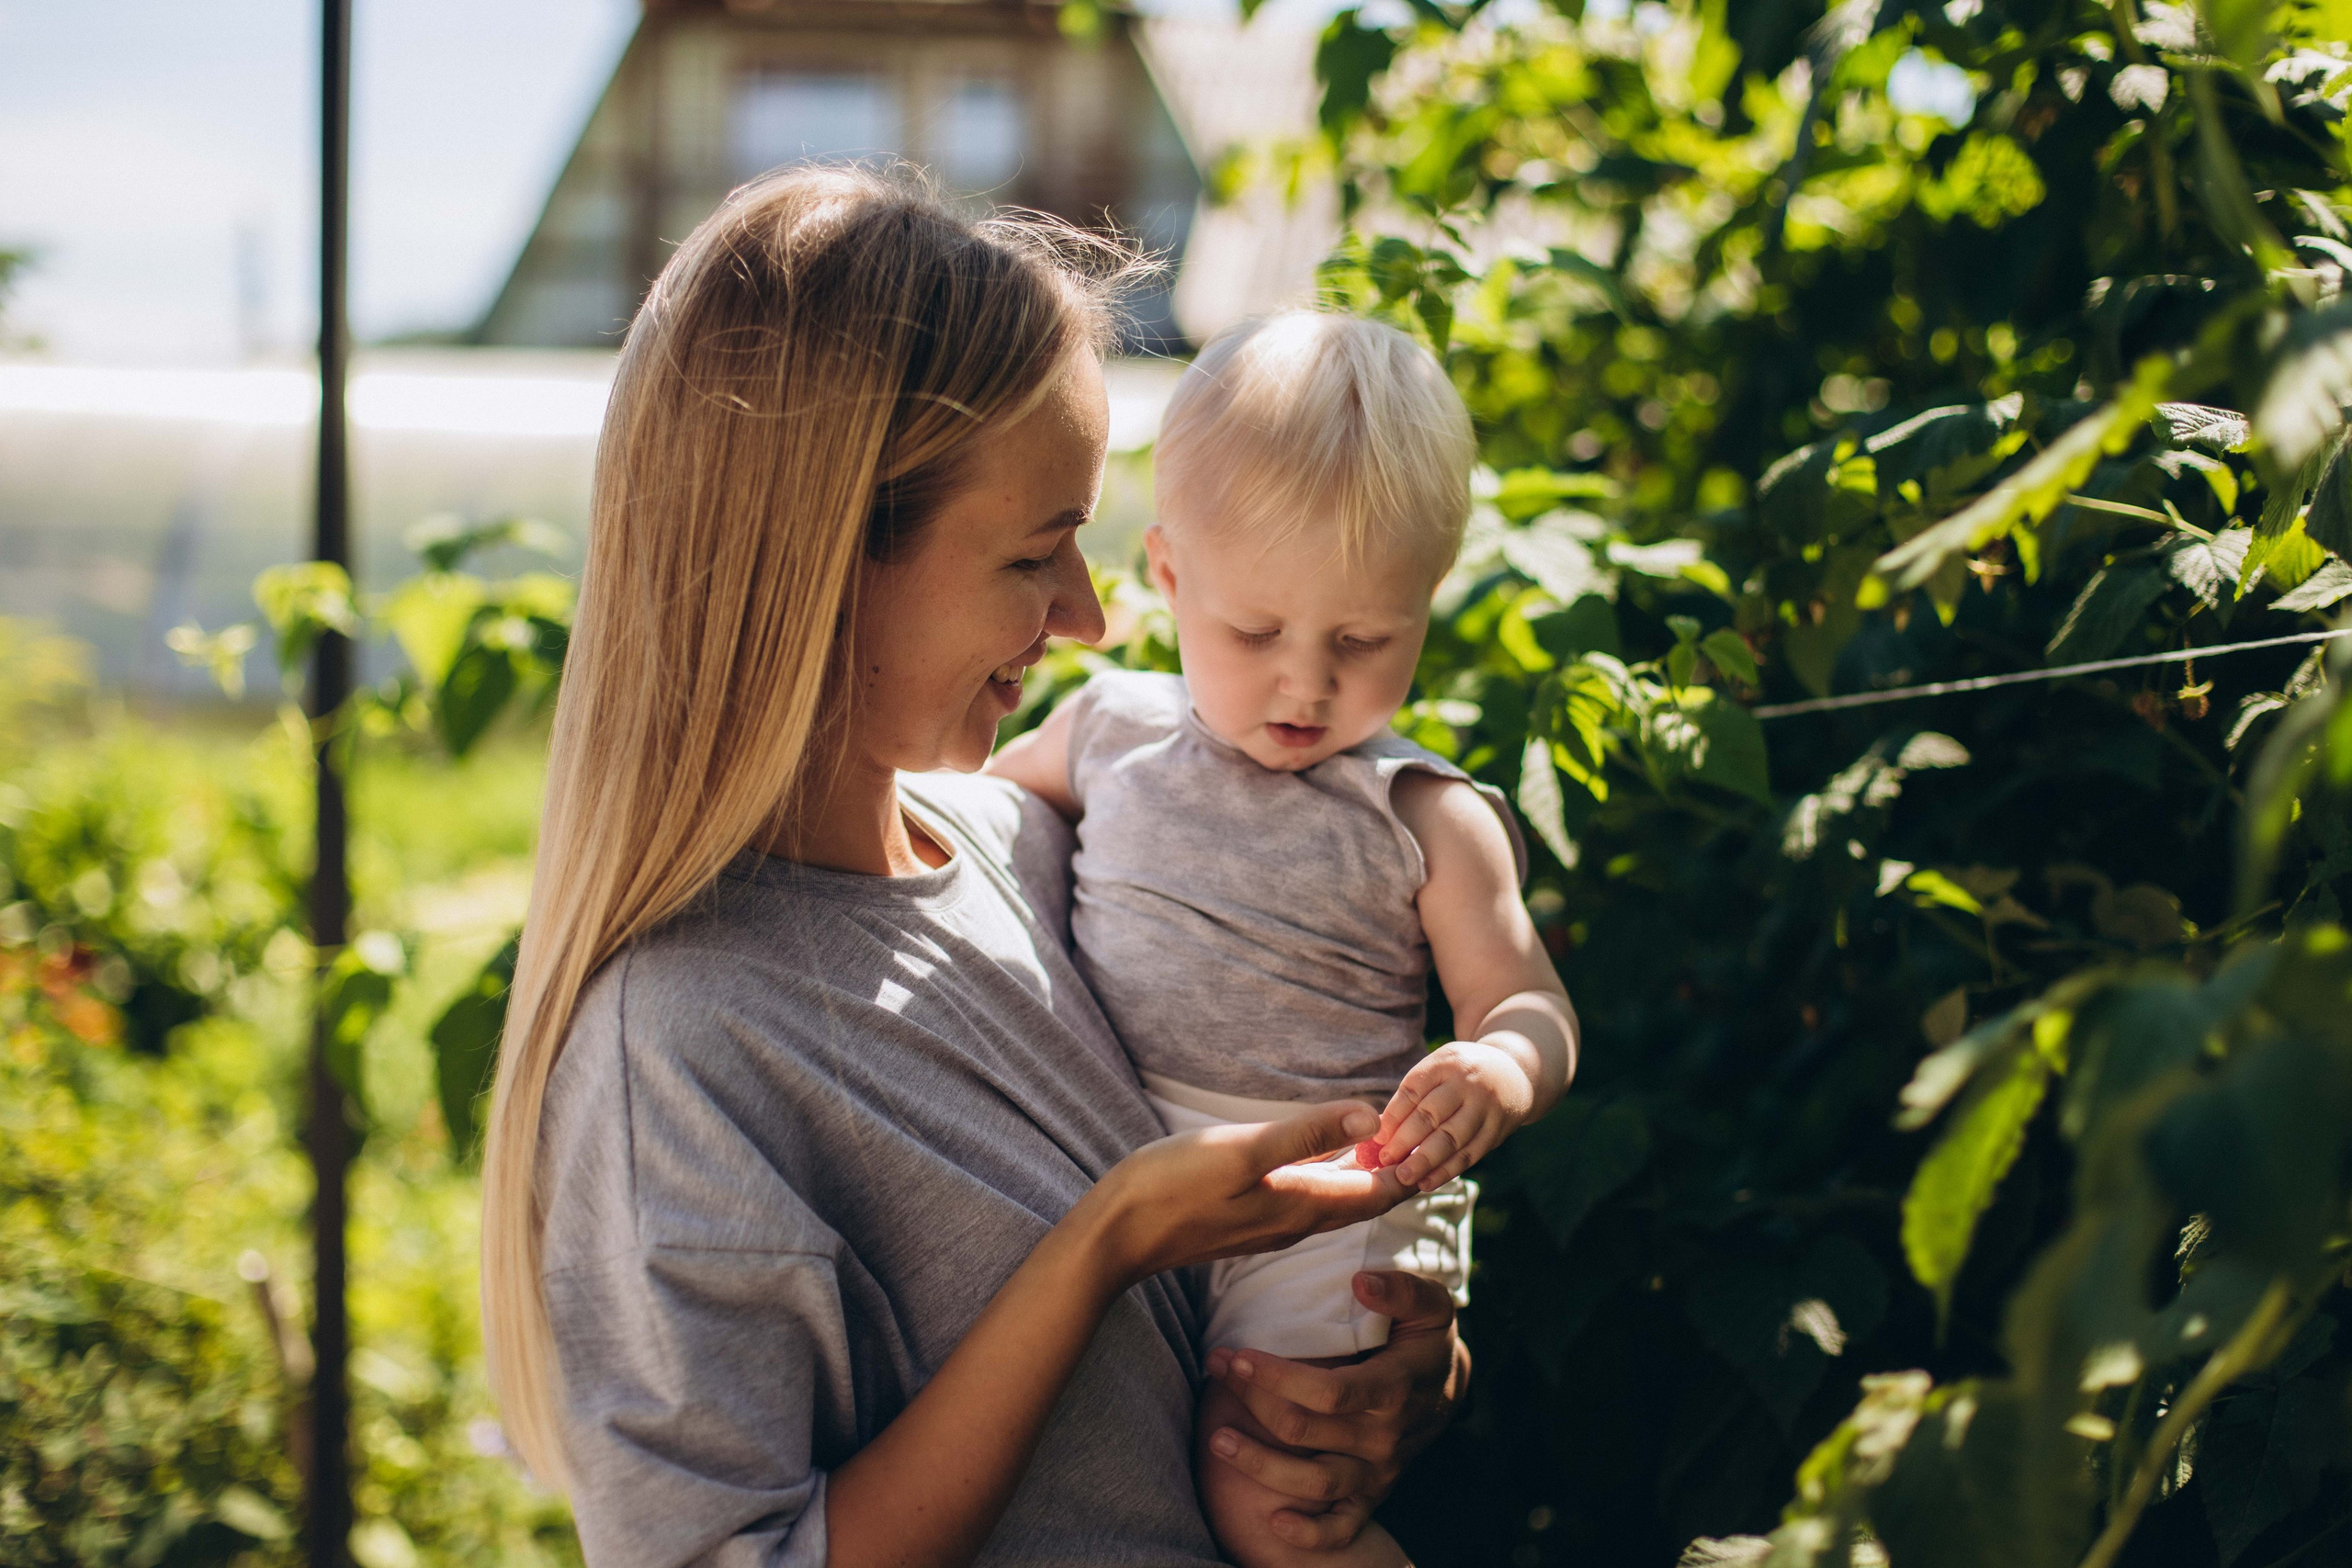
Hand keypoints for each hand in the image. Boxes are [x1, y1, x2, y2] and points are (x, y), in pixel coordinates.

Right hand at [1080, 1102, 1411, 1287]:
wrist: (1116, 1235)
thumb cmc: (1173, 1187)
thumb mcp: (1244, 1152)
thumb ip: (1308, 1135)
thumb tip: (1371, 1119)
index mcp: (1302, 1206)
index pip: (1380, 1192)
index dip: (1411, 1165)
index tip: (1436, 1134)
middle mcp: (1294, 1222)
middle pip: (1363, 1199)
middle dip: (1396, 1170)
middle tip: (1423, 1134)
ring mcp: (1268, 1225)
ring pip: (1334, 1201)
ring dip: (1363, 1175)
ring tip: (1385, 1141)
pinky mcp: (1246, 1219)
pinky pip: (1306, 1200)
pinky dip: (1329, 1177)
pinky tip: (1324, 1157)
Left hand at [1200, 1272, 1467, 1548]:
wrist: (1448, 1388)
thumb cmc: (1423, 1338)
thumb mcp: (1428, 1304)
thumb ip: (1400, 1289)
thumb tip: (1361, 1280)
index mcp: (1394, 1390)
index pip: (1328, 1392)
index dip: (1278, 1377)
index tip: (1237, 1354)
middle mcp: (1383, 1438)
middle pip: (1305, 1430)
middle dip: (1252, 1399)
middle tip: (1215, 1367)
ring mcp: (1376, 1472)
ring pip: (1313, 1484)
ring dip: (1260, 1466)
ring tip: (1216, 1440)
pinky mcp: (1372, 1495)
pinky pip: (1342, 1527)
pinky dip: (1310, 1536)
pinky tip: (1274, 1523)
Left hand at [1361, 1040, 1534, 1190]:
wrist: (1514, 1074)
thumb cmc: (1460, 1076)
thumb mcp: (1439, 1069)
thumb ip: (1413, 1095)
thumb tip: (1380, 1129)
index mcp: (1445, 1062)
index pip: (1413, 1090)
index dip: (1393, 1116)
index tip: (1376, 1138)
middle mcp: (1467, 1082)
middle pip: (1431, 1115)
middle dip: (1404, 1141)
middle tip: (1384, 1161)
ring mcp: (1485, 1107)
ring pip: (1451, 1139)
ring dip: (1425, 1161)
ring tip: (1403, 1177)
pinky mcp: (1497, 1130)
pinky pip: (1470, 1154)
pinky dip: (1447, 1171)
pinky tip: (1427, 1182)